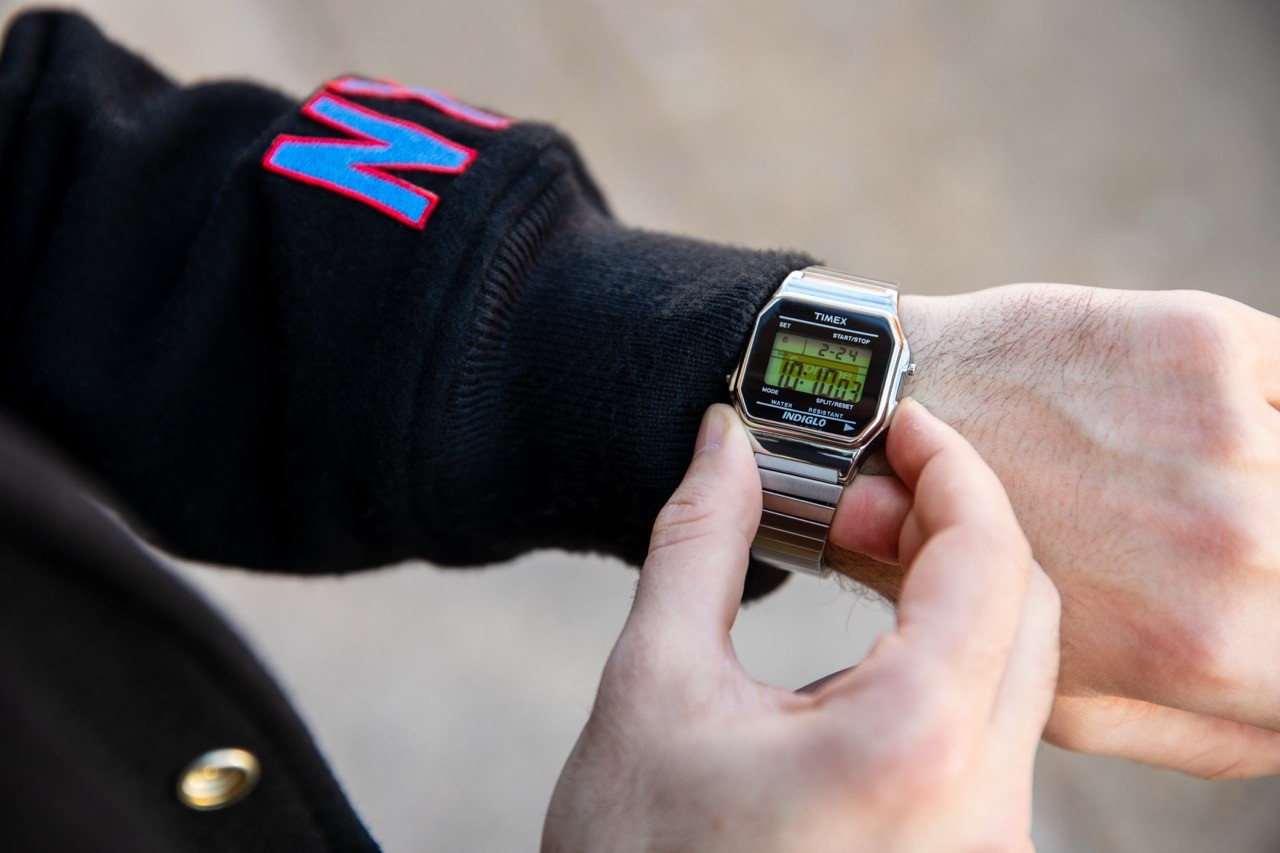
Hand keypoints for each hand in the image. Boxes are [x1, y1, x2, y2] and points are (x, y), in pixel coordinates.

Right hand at [542, 401, 1059, 852]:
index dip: (951, 467)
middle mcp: (982, 808)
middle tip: (861, 489)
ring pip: (1020, 672)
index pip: (991, 558)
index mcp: (912, 749)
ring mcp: (987, 846)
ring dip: (950, 592)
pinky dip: (948, 660)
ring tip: (853, 558)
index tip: (901, 425)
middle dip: (952, 523)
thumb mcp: (652, 688)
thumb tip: (726, 445)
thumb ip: (700, 544)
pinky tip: (867, 645)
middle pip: (1028, 609)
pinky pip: (996, 730)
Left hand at [829, 285, 1279, 777]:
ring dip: (1265, 479)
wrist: (876, 425)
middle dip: (1266, 567)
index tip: (1254, 614)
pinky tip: (1182, 417)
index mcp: (1202, 646)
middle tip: (1193, 544)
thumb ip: (1204, 731)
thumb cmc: (963, 569)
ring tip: (1175, 485)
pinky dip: (1260, 405)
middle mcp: (1233, 542)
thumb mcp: (1068, 700)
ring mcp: (1224, 433)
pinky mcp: (1204, 341)